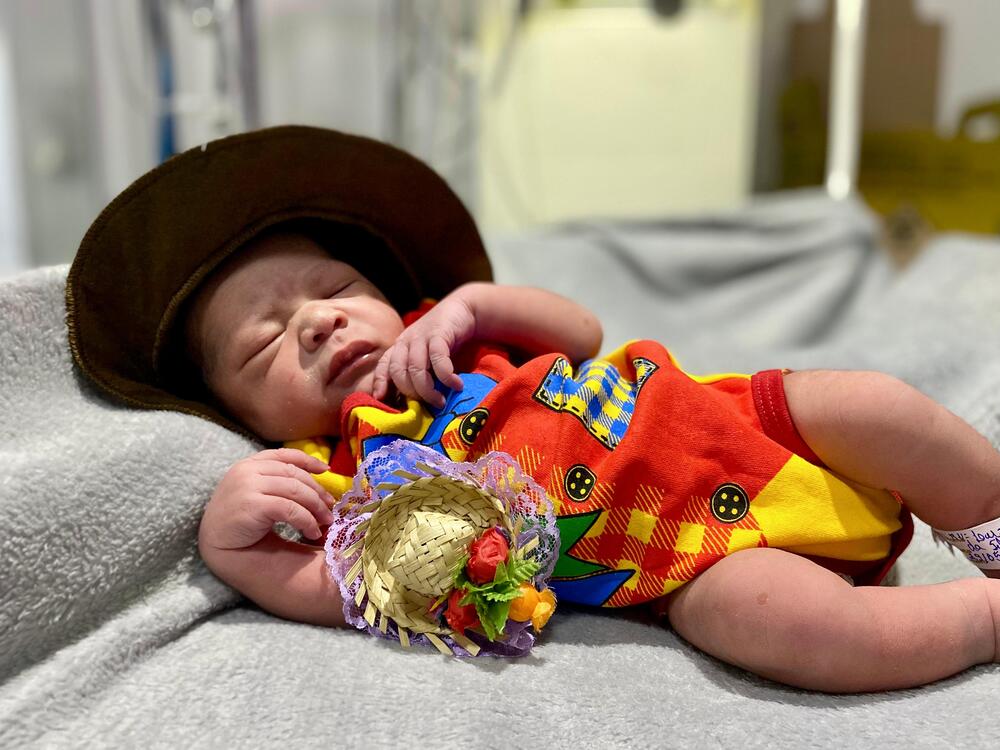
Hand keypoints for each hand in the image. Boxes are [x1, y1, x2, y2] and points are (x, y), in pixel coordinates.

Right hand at [199, 448, 333, 550]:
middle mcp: (247, 471)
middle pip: (294, 475)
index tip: (325, 470)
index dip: (308, 460)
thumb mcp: (256, 492)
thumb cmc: (238, 520)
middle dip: (317, 491)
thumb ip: (276, 481)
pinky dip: (306, 521)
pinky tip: (311, 532)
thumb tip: (315, 478)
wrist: (215, 544)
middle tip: (330, 507)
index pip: (284, 455)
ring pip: (296, 491)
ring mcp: (248, 486)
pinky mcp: (253, 505)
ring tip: (326, 522)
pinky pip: (290, 510)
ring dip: (316, 508)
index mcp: (248, 464)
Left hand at [372, 293, 473, 407]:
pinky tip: (457, 385)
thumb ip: (419, 374)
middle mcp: (406, 342)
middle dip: (410, 393)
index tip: (382, 399)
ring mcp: (421, 336)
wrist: (463, 311)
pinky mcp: (439, 333)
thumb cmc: (445, 341)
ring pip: (415, 368)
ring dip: (427, 389)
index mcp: (399, 348)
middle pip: (398, 372)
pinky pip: (438, 359)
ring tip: (440, 402)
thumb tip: (414, 405)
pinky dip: (446, 376)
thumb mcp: (427, 357)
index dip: (380, 383)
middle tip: (426, 407)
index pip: (384, 366)